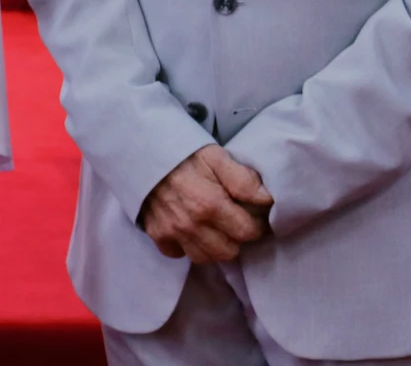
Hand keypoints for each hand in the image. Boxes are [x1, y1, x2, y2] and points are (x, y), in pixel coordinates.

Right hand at [140, 145, 273, 264]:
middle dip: (236, 238)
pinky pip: (180, 254)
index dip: (256, 224)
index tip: (252, 214)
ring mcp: (172, 232)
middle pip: (229, 252)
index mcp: (210, 204)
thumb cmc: (184, 154)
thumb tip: (267, 201)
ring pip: (206, 258)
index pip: (249, 232)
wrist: (143, 152)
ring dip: (214, 246)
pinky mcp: (158, 235)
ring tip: (215, 227)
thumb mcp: (216, 156)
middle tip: (233, 221)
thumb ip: (243, 180)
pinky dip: (188, 246)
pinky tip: (192, 230)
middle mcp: (191, 224)